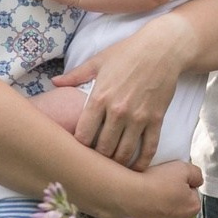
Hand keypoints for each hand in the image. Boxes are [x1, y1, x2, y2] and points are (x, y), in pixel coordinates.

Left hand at [54, 14, 186, 169]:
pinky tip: (136, 168)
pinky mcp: (156, 119)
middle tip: (95, 162)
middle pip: (103, 148)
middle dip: (98, 158)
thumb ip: (75, 75)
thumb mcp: (99, 60)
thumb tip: (54, 82)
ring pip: (124, 153)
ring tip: (113, 167)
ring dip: (117, 164)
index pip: (83, 134)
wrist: (163, 49)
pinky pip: (149, 148)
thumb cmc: (129, 52)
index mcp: (99, 97)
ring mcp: (138, 117)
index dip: (79, 146)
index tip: (79, 149)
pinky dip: (142, 162)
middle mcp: (118, 111)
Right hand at [119, 160, 202, 217]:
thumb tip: (197, 181)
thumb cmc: (154, 180)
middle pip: (179, 213)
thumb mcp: (180, 167)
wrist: (126, 196)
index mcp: (192, 207)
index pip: (191, 195)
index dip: (180, 188)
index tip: (167, 183)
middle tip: (156, 194)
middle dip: (171, 206)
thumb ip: (195, 174)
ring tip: (146, 208)